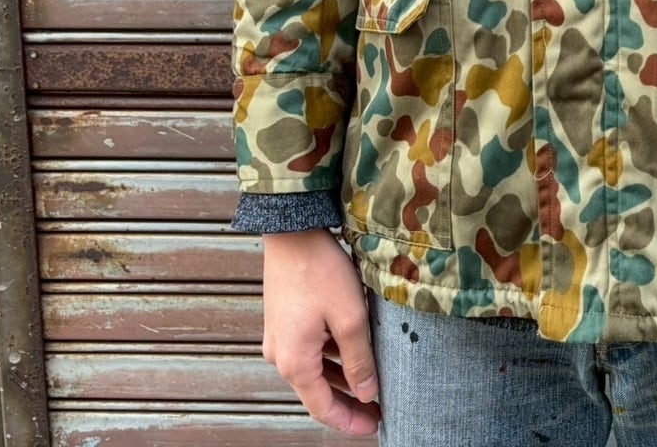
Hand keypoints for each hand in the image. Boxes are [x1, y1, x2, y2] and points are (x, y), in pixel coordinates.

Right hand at [261, 228, 380, 436]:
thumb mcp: (350, 317)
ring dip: (340, 379)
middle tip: (378, 408)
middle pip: (317, 392)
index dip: (349, 422)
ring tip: (371, 382)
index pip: (323, 408)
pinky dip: (330, 357)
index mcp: (294, 362)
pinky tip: (352, 351)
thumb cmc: (320, 270)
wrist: (292, 230)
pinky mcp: (283, 320)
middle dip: (348, 403)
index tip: (375, 426)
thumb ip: (359, 360)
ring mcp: (279, 337)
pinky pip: (309, 350)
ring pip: (314, 370)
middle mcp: (280, 355)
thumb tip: (367, 394)